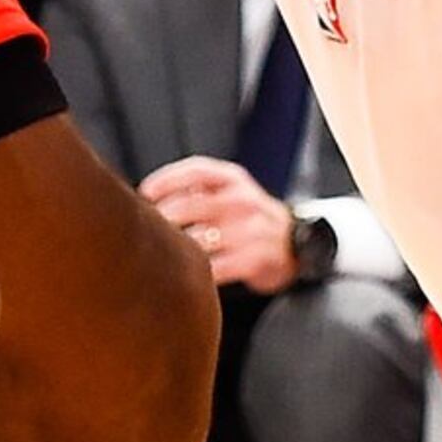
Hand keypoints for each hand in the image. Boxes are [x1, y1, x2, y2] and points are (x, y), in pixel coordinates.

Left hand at [139, 156, 298, 291]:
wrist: (297, 242)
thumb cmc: (250, 216)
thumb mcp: (232, 190)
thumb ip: (198, 189)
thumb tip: (150, 198)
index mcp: (234, 179)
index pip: (195, 171)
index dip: (166, 180)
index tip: (145, 193)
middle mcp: (243, 201)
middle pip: (191, 206)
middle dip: (163, 218)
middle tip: (147, 229)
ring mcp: (250, 230)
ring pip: (199, 239)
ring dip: (177, 247)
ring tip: (163, 253)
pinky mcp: (253, 259)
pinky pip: (214, 267)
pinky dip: (196, 270)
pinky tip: (187, 271)